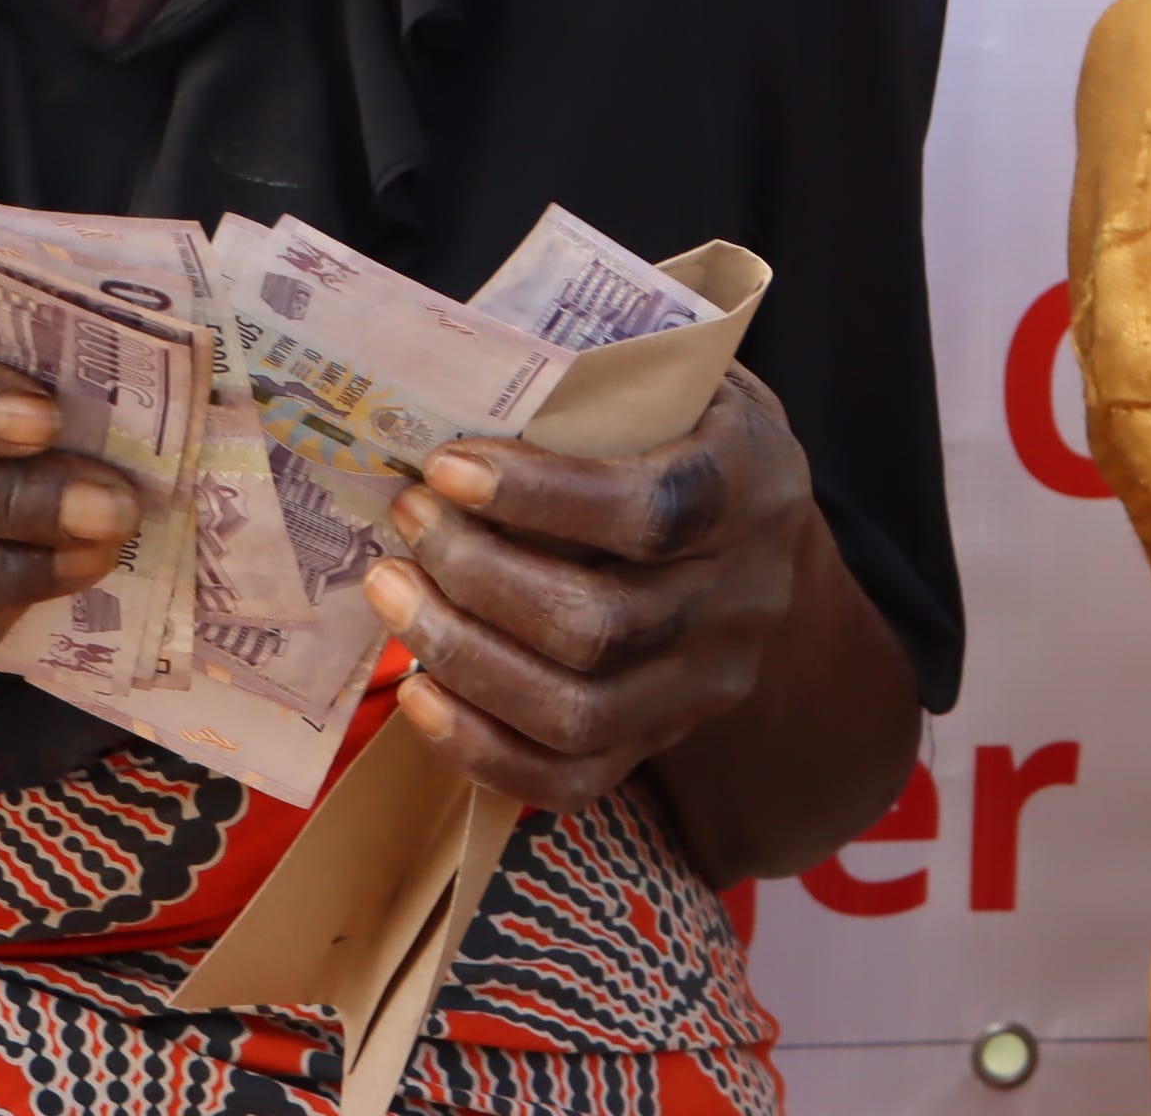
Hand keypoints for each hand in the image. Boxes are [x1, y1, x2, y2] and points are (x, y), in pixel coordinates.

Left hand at [365, 369, 822, 811]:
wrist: (759, 533)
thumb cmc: (685, 430)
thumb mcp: (675, 376)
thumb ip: (595, 375)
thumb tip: (455, 368)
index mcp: (753, 487)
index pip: (653, 511)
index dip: (541, 497)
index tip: (444, 466)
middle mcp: (742, 601)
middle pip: (602, 625)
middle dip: (479, 575)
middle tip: (405, 518)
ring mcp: (704, 685)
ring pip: (578, 711)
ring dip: (463, 655)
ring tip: (391, 590)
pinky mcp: (661, 741)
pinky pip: (571, 781)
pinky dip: (482, 748)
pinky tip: (418, 692)